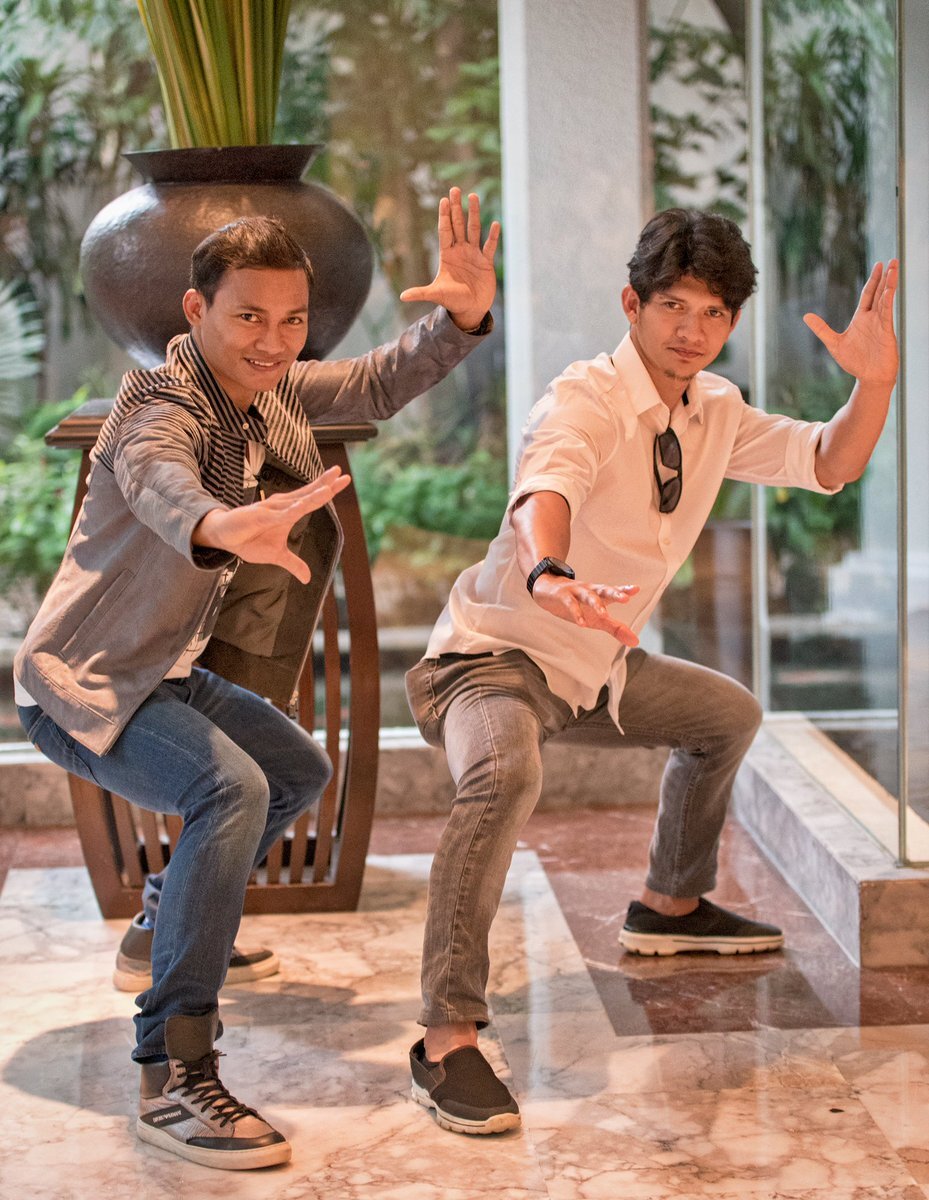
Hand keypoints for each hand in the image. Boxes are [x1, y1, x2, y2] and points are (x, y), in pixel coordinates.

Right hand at [193, 466, 350, 582]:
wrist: (225, 538)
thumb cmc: (250, 540)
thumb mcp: (276, 555)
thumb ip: (294, 564)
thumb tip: (307, 579)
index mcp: (289, 512)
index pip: (312, 498)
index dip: (328, 489)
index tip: (345, 478)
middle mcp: (282, 506)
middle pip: (308, 494)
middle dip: (325, 483)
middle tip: (341, 472)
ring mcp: (271, 510)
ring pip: (296, 502)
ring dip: (312, 496)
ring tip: (329, 488)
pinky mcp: (259, 516)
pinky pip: (277, 515)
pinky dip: (289, 511)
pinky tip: (300, 507)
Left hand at [399, 186, 499, 330]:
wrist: (470, 310)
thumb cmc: (452, 301)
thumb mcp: (436, 294)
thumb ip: (420, 293)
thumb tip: (402, 296)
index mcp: (447, 255)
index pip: (445, 231)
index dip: (444, 216)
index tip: (444, 200)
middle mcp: (460, 251)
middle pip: (458, 225)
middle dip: (456, 208)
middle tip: (455, 189)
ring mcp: (473, 255)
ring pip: (474, 230)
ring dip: (474, 213)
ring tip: (473, 196)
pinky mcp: (486, 263)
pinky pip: (489, 246)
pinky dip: (493, 236)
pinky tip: (494, 223)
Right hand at [531, 577, 639, 646]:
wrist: (547, 591)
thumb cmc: (577, 604)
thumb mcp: (597, 619)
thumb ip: (616, 629)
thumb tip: (635, 642)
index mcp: (600, 594)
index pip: (614, 591)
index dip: (625, 590)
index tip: (636, 589)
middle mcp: (590, 590)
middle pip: (604, 590)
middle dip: (615, 593)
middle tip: (625, 598)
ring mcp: (576, 592)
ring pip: (588, 596)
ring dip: (596, 604)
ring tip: (604, 614)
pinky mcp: (562, 596)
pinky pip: (570, 604)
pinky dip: (576, 613)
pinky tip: (581, 623)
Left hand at [803, 260, 898, 386]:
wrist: (870, 378)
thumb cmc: (855, 362)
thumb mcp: (834, 344)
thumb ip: (822, 329)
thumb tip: (806, 316)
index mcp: (862, 318)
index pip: (868, 294)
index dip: (873, 280)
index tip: (878, 265)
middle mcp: (873, 318)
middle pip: (879, 292)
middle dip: (884, 277)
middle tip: (889, 261)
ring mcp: (881, 323)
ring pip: (885, 298)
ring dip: (889, 283)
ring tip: (894, 267)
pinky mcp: (886, 331)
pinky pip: (887, 312)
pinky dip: (887, 300)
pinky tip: (889, 289)